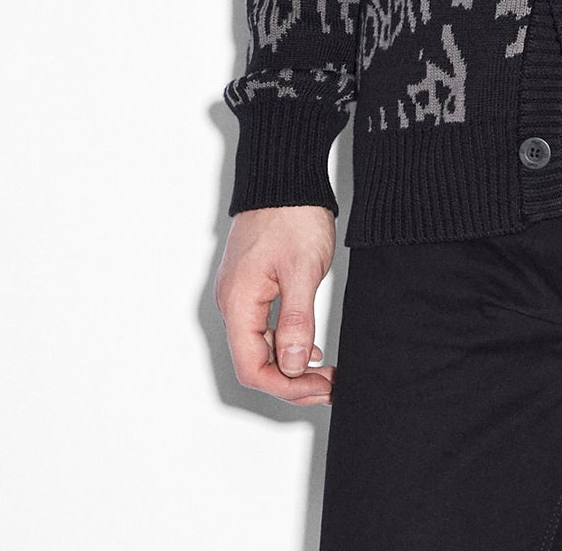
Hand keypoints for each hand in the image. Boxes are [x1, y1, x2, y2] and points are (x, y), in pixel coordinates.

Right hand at [215, 205, 336, 403]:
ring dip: (290, 364)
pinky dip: (286, 342)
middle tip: (328, 385)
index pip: (253, 368)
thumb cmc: (293, 213)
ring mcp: (241, 292)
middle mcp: (233, 301)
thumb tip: (293, 365)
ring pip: (260, 346)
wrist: (286, 174)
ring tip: (324, 371)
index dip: (287, 387)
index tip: (321, 388)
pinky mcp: (253, 283)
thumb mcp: (302, 270)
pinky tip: (308, 346)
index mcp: (239, 302)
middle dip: (291, 381)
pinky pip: (264, 326)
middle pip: (255, 362)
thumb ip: (296, 321)